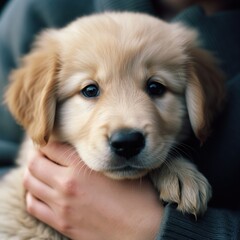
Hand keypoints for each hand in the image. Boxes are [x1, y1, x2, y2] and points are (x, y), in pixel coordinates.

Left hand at [23, 142, 163, 239]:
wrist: (143, 230)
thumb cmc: (136, 196)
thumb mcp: (116, 168)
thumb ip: (95, 156)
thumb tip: (80, 148)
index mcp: (81, 167)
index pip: (50, 146)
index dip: (48, 141)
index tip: (52, 142)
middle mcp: (66, 184)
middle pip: (35, 162)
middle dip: (37, 155)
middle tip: (45, 154)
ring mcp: (61, 205)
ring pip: (30, 182)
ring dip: (33, 173)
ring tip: (43, 170)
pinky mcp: (62, 223)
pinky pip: (33, 205)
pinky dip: (33, 194)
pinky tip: (42, 191)